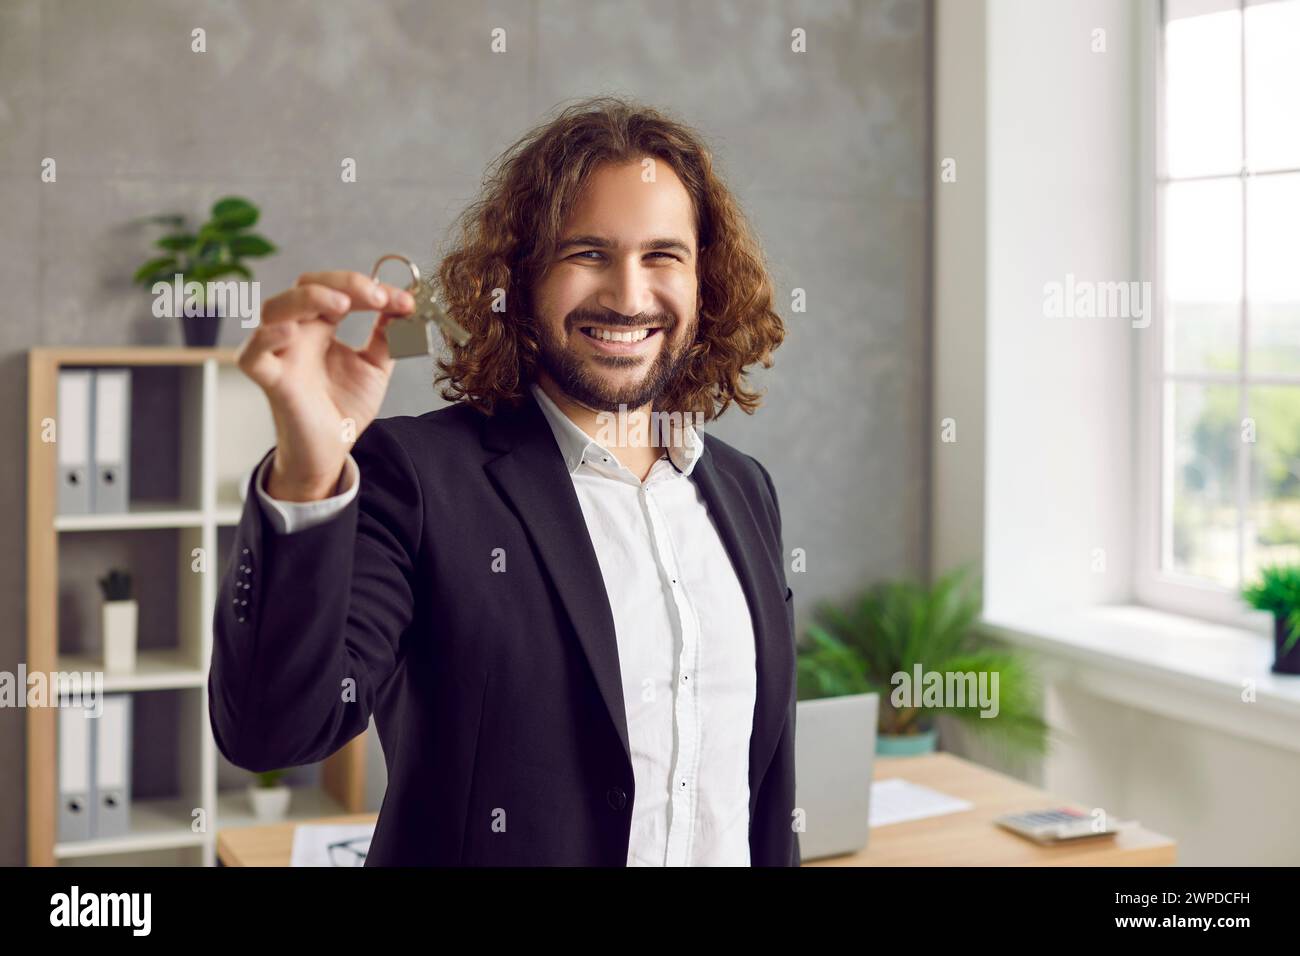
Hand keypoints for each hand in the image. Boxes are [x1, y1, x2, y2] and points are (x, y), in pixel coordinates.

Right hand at [235, 270, 415, 500]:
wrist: (332, 449)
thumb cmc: (345, 406)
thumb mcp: (375, 365)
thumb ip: (388, 335)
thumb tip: (405, 304)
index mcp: (320, 326)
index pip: (337, 289)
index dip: (369, 288)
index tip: (405, 301)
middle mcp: (297, 333)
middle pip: (305, 286)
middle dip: (343, 283)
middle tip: (379, 297)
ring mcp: (281, 354)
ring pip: (274, 309)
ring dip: (308, 298)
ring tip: (343, 303)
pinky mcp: (271, 381)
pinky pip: (252, 355)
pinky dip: (265, 338)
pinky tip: (290, 332)